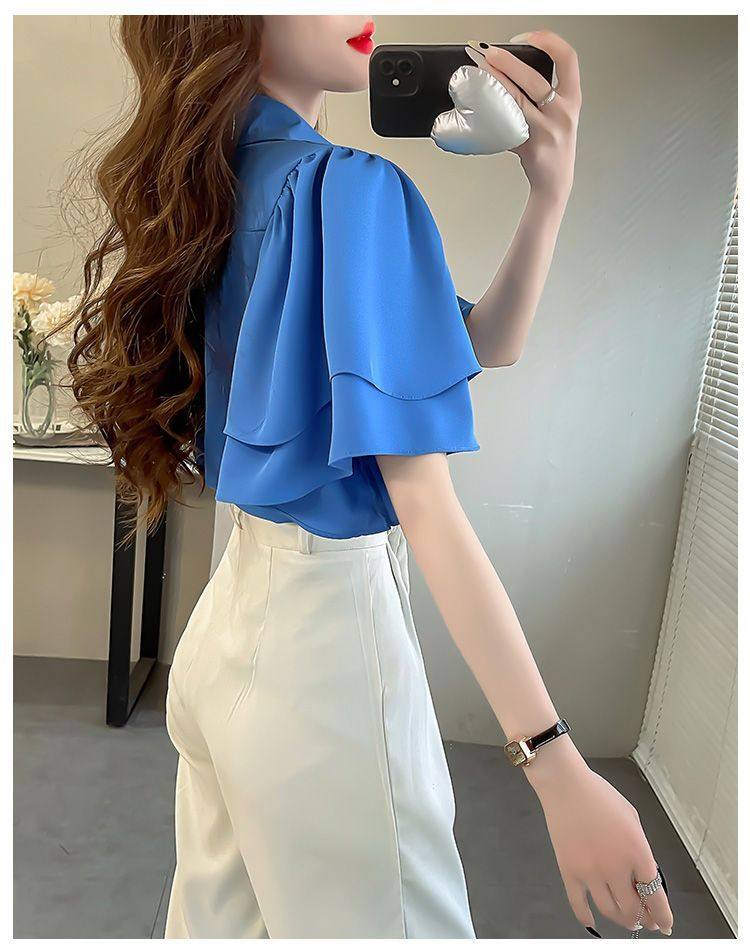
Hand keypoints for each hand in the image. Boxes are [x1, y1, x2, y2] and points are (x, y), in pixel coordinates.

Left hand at [471, 30, 581, 201]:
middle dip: (508, 63)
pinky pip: (506, 128)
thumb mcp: (560, 114)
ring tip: (479, 74)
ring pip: (517, 103)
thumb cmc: (554, 144)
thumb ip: (543, 93)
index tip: (528, 36)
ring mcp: (546, 132)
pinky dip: (490, 118)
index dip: (548, 41)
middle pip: (534, 80)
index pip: (568, 58)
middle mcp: (562, 113)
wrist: (555, 182)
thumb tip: (508, 69)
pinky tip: (477, 109)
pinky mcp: (529, 149)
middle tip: (488, 53)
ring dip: (495, 85)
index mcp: (573, 99)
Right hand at [530, 760, 674, 935]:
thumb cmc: (598, 795)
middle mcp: (615, 867)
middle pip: (633, 909)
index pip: (656, 897)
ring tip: (625, 919)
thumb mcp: (632, 818)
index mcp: (637, 851)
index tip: (664, 923)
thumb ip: (640, 849)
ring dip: (621, 920)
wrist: (566, 785)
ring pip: (610, 911)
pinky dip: (587, 918)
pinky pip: (579, 905)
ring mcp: (591, 872)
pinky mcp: (569, 871)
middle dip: (643, 919)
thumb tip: (642, 874)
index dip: (662, 916)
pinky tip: (592, 922)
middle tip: (645, 921)